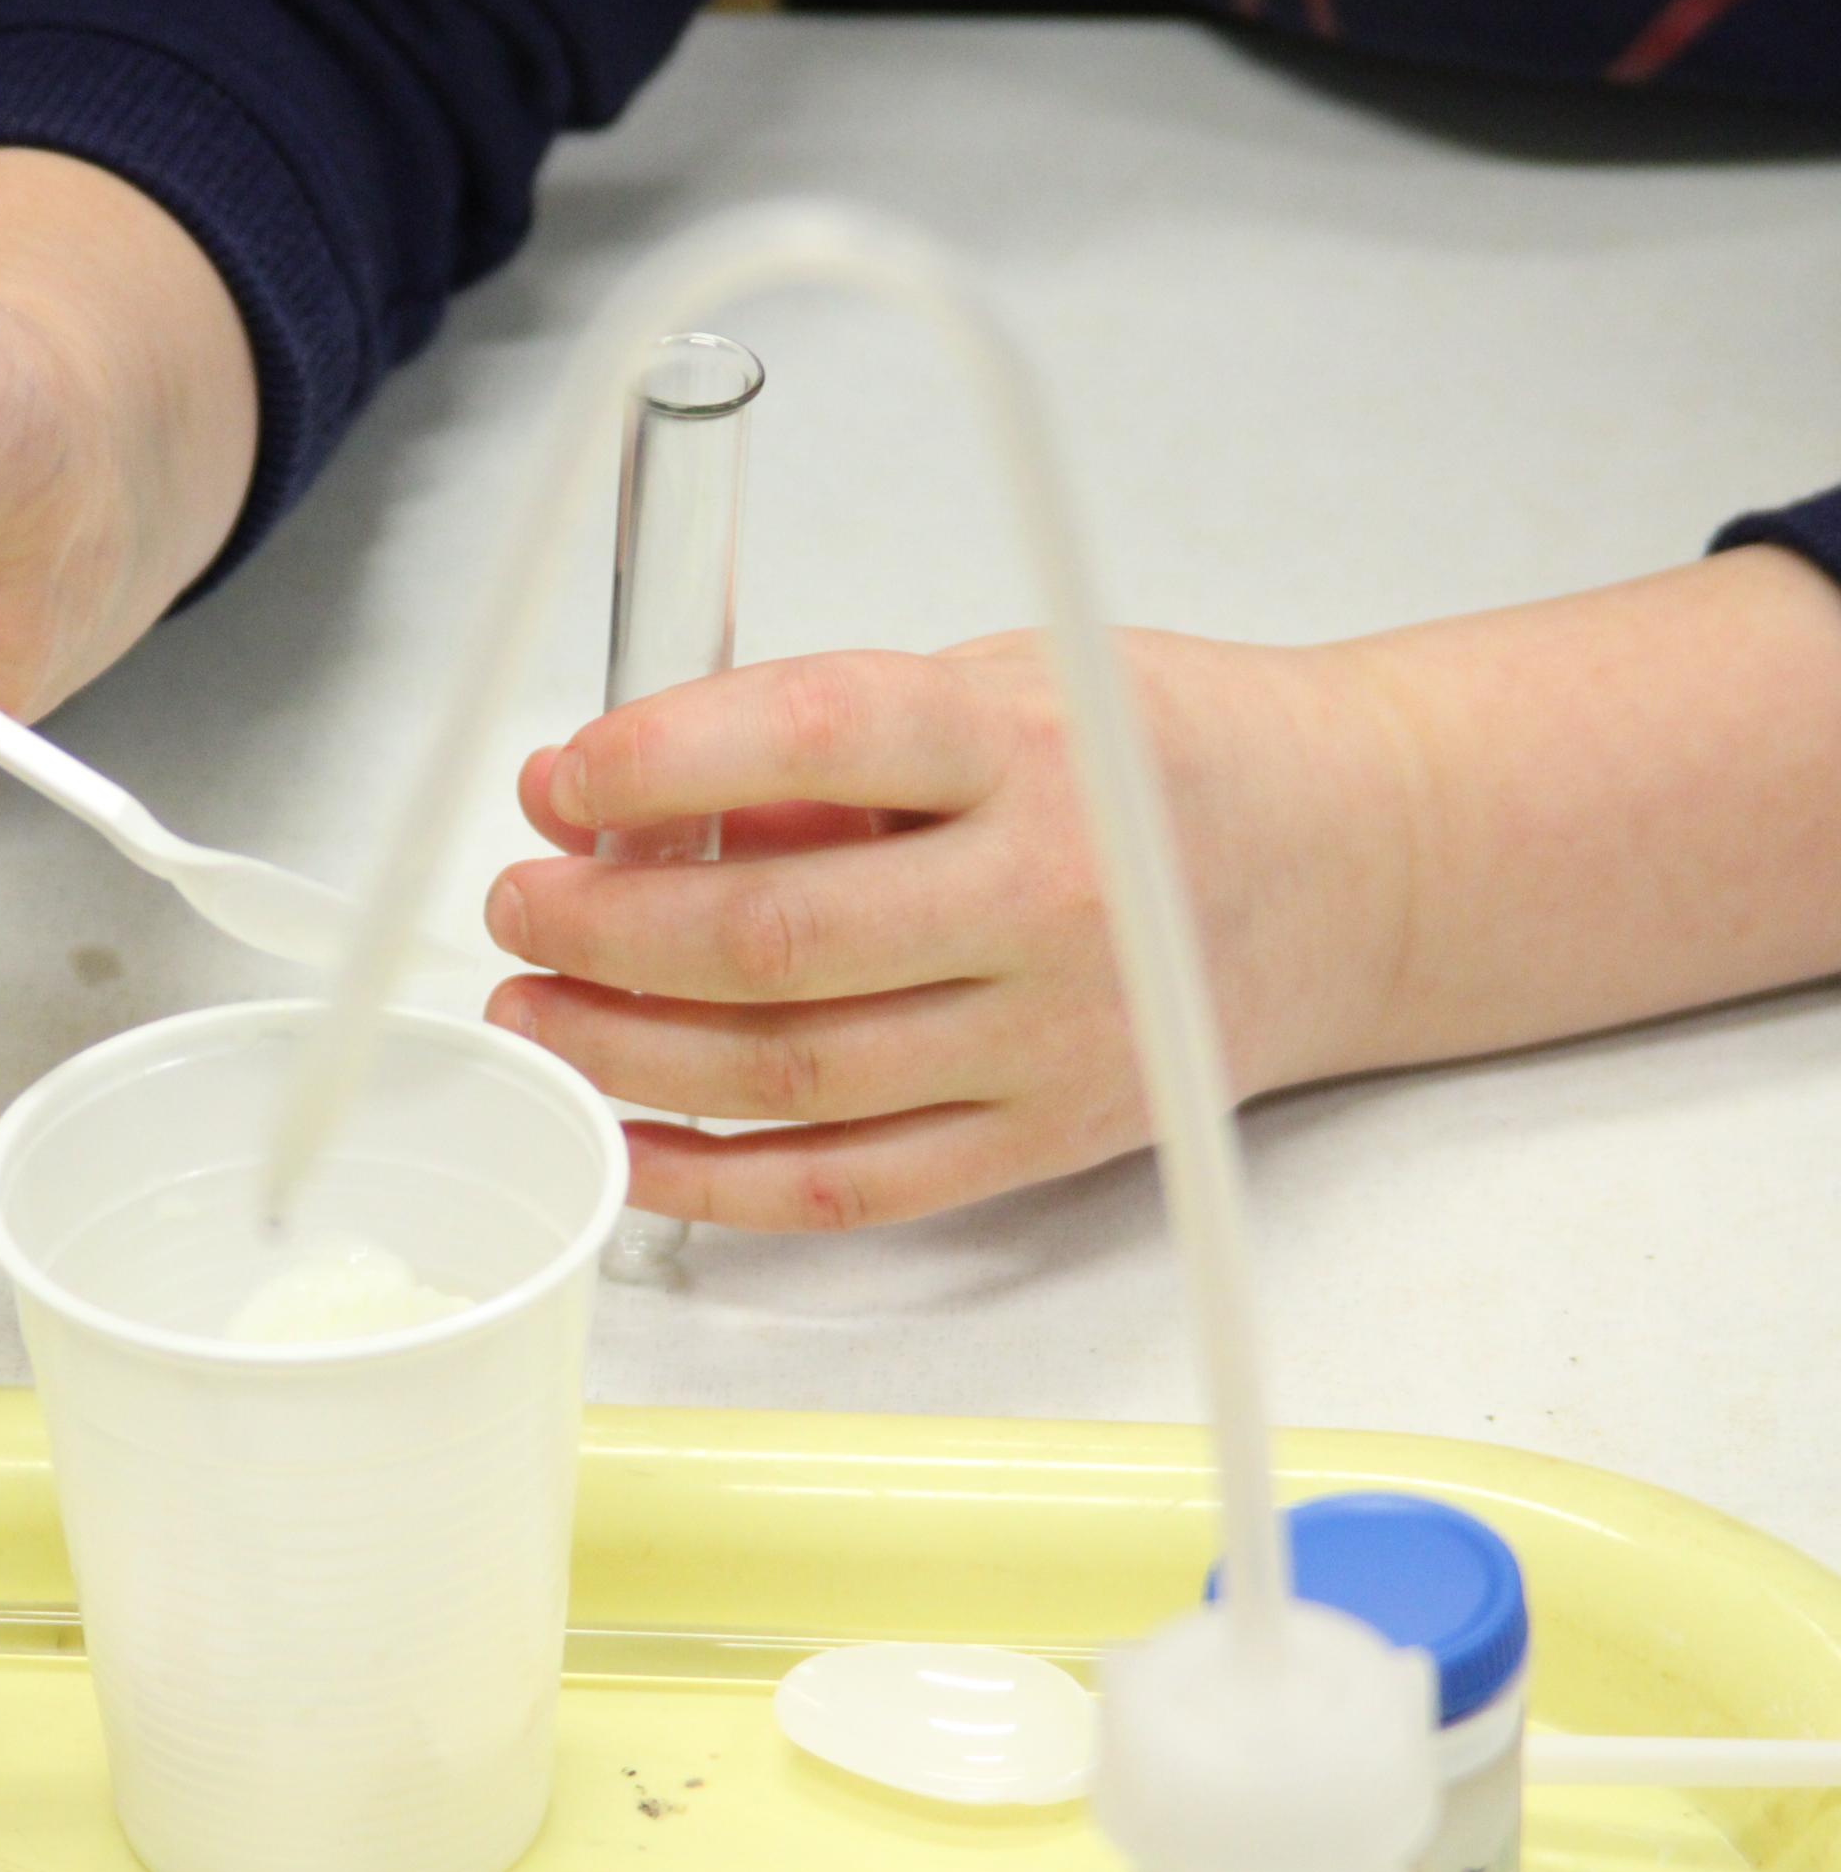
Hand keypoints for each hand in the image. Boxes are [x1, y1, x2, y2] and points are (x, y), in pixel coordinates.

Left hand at [481, 633, 1413, 1230]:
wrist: (1353, 863)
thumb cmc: (1155, 749)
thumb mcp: (995, 683)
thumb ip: (814, 750)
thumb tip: (608, 804)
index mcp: (1028, 745)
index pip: (807, 738)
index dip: (652, 762)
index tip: (558, 778)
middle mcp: (1048, 897)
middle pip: (772, 937)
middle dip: (601, 926)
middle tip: (517, 903)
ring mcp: (1052, 1038)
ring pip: (786, 1074)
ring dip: (620, 1050)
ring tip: (531, 1008)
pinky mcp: (1045, 1140)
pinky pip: (842, 1187)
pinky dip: (709, 1176)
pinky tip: (618, 1136)